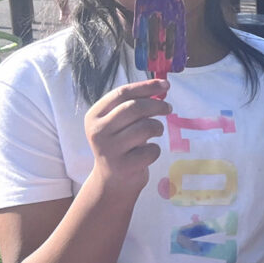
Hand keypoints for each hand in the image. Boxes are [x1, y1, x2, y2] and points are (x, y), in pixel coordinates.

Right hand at [84, 79, 171, 193]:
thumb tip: (163, 86)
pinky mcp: (123, 166)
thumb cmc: (121, 143)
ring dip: (158, 127)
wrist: (112, 180)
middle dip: (157, 105)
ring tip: (156, 131)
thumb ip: (135, 103)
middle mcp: (98, 131)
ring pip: (145, 128)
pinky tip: (147, 153)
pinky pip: (151, 150)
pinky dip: (156, 149)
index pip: (122, 93)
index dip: (147, 86)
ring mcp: (109, 150)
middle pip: (134, 108)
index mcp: (95, 115)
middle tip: (169, 108)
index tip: (166, 84)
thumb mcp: (120, 122)